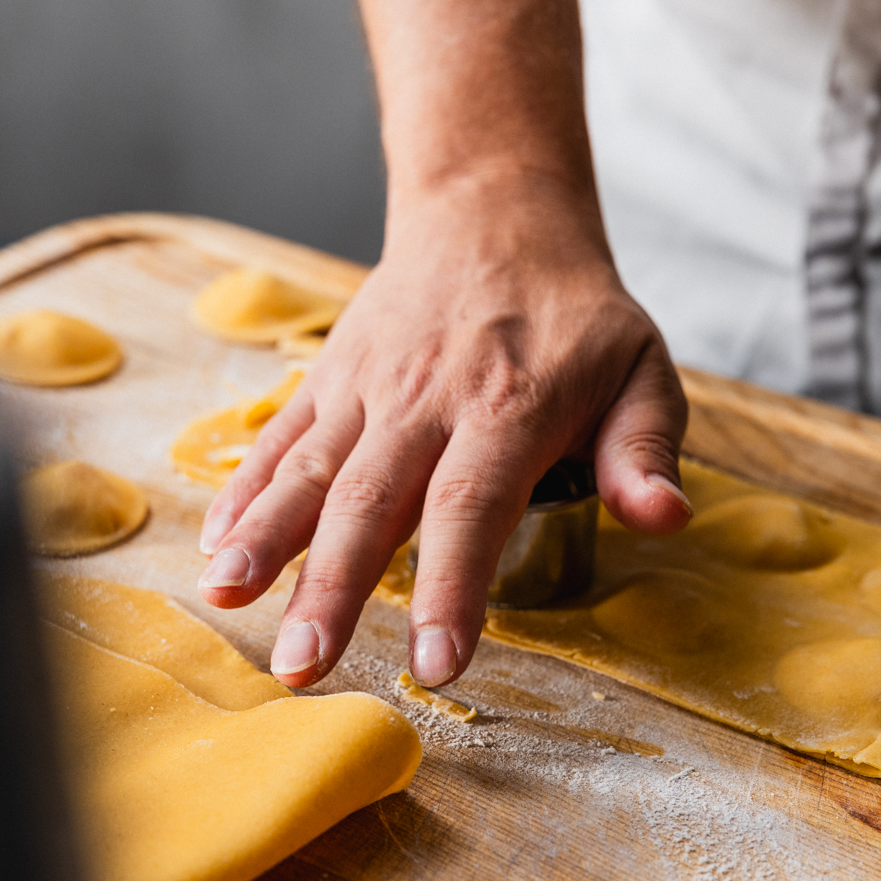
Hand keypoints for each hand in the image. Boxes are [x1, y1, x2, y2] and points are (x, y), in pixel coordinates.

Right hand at [197, 177, 691, 687]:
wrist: (494, 214)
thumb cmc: (575, 313)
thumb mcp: (642, 368)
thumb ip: (645, 449)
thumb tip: (663, 518)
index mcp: (508, 406)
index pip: (471, 507)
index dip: (451, 589)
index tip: (433, 666)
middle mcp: (426, 398)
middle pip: (371, 501)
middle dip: (331, 587)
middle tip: (301, 666)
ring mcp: (369, 385)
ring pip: (310, 468)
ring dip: (265, 537)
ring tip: (224, 598)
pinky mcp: (331, 375)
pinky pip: (281, 436)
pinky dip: (244, 488)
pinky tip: (217, 544)